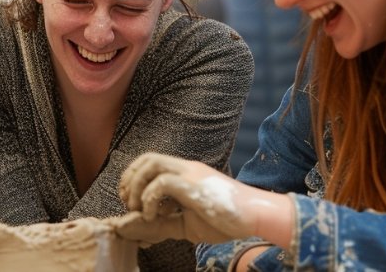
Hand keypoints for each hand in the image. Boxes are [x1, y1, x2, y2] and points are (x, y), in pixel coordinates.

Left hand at [116, 153, 259, 243]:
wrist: (256, 217)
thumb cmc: (226, 220)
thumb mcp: (186, 225)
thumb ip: (162, 224)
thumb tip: (136, 228)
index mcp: (184, 174)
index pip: (149, 162)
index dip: (133, 178)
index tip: (131, 201)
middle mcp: (186, 168)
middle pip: (146, 158)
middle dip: (130, 179)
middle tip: (129, 203)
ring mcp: (190, 174)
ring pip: (151, 164)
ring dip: (137, 186)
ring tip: (138, 209)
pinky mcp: (194, 186)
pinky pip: (162, 182)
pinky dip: (150, 198)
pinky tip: (154, 215)